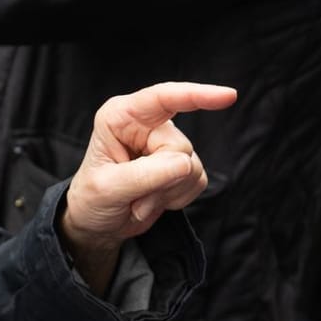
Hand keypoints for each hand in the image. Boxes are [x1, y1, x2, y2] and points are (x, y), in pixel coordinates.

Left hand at [59, 81, 237, 292]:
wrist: (98, 225)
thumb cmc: (92, 199)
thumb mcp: (108, 188)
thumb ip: (145, 174)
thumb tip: (185, 164)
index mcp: (123, 116)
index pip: (164, 98)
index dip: (198, 95)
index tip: (228, 96)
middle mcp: (148, 125)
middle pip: (180, 146)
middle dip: (162, 180)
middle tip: (135, 198)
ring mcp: (166, 145)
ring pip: (192, 166)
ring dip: (167, 192)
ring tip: (139, 201)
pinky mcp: (181, 166)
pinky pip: (198, 180)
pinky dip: (177, 198)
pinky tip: (154, 202)